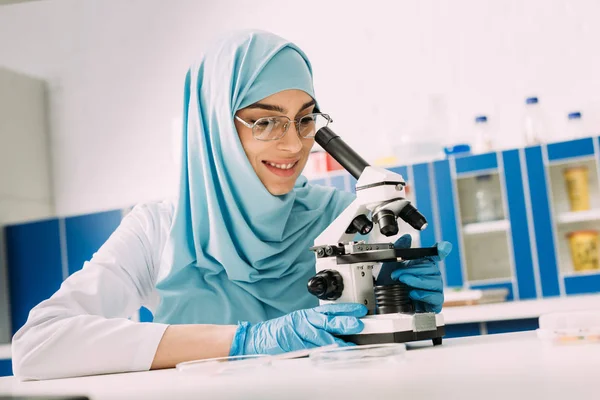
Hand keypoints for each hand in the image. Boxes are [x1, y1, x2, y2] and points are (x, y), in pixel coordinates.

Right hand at [229, 303, 367, 355]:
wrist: (257, 339)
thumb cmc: (280, 332)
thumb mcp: (300, 324)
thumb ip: (318, 327)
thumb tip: (340, 332)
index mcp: (308, 314)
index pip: (331, 310)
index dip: (347, 309)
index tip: (360, 311)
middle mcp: (305, 320)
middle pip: (328, 320)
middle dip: (345, 322)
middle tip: (359, 324)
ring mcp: (298, 332)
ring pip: (321, 335)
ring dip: (336, 340)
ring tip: (348, 345)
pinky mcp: (293, 343)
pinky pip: (310, 348)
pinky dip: (322, 351)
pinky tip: (330, 352)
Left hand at [376, 234, 451, 312]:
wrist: (387, 303)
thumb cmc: (393, 284)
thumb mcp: (392, 265)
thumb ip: (399, 250)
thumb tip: (406, 238)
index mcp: (425, 265)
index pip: (437, 255)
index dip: (442, 250)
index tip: (443, 247)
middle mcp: (433, 276)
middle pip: (431, 269)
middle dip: (412, 270)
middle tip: (399, 274)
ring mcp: (435, 290)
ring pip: (434, 283)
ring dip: (416, 281)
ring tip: (404, 282)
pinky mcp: (435, 304)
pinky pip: (436, 298)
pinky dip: (424, 295)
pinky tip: (413, 293)